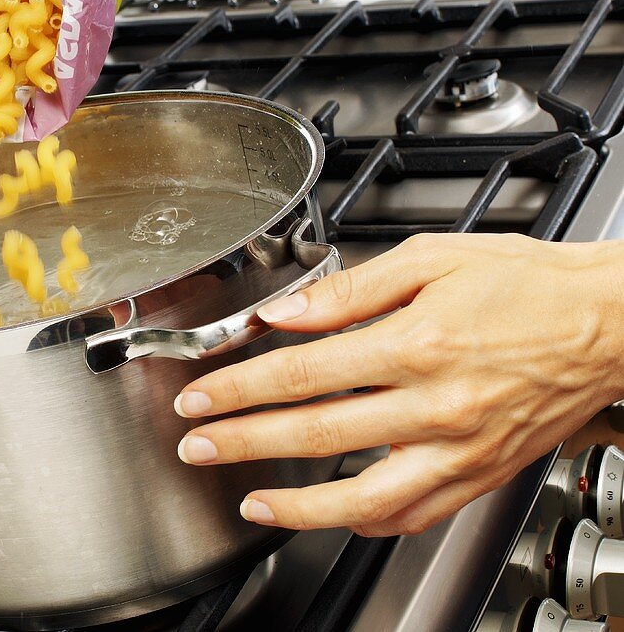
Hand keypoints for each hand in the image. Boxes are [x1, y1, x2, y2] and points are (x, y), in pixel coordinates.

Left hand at [173, 233, 623, 536]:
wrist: (607, 320)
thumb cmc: (526, 283)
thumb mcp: (429, 259)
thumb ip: (347, 290)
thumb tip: (285, 312)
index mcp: (416, 342)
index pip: (300, 374)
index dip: (238, 389)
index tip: (201, 396)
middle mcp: (435, 404)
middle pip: (315, 434)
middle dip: (242, 442)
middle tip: (197, 446)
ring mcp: (459, 448)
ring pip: (363, 496)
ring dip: (295, 505)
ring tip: (248, 501)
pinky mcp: (481, 474)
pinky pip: (415, 513)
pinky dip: (367, 521)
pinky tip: (334, 515)